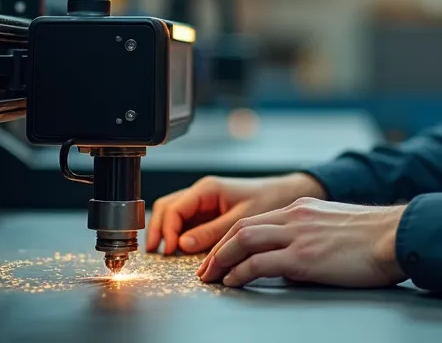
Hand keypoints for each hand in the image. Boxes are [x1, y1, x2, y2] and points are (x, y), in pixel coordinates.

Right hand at [146, 173, 325, 254]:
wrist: (285, 195)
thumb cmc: (268, 200)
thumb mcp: (241, 219)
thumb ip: (211, 232)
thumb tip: (183, 244)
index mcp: (207, 189)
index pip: (174, 208)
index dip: (167, 230)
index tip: (169, 249)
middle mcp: (201, 193)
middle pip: (167, 208)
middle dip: (159, 229)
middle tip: (156, 251)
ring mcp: (203, 202)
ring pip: (172, 213)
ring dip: (165, 231)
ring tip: (164, 251)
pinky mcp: (207, 212)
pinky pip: (185, 220)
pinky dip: (177, 233)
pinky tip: (178, 248)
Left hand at [197, 198, 407, 287]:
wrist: (397, 235)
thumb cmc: (377, 237)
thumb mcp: (336, 227)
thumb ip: (312, 235)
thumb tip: (297, 259)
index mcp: (303, 208)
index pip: (256, 220)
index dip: (231, 238)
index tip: (220, 255)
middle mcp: (296, 217)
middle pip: (242, 227)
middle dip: (218, 249)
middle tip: (206, 268)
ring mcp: (298, 235)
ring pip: (243, 240)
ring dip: (221, 260)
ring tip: (211, 277)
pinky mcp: (303, 257)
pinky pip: (259, 263)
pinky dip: (240, 273)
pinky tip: (233, 282)